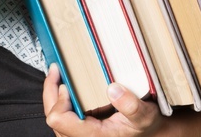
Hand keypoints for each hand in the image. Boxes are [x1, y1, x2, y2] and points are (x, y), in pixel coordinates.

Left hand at [43, 63, 164, 136]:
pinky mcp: (80, 130)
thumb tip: (112, 89)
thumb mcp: (145, 115)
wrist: (149, 133)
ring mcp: (80, 135)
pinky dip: (60, 101)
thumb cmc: (145, 126)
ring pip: (55, 118)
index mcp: (93, 136)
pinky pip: (62, 117)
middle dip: (51, 91)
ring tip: (58, 74)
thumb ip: (131, 105)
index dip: (60, 100)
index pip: (60, 120)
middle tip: (55, 69)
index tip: (67, 84)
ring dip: (54, 95)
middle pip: (53, 118)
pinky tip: (65, 86)